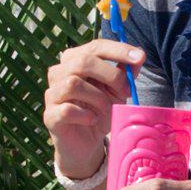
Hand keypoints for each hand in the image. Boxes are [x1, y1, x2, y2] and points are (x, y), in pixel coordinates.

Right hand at [44, 38, 136, 184]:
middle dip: (111, 74)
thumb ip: (125, 73)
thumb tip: (139, 56)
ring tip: (107, 109)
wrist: (87, 143)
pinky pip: (66, 110)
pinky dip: (85, 115)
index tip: (140, 57)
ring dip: (98, 97)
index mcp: (74, 60)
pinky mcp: (50, 116)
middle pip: (83, 62)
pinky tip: (92, 119)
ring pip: (73, 84)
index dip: (118, 50)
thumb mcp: (117, 91)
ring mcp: (52, 94)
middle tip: (127, 90)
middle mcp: (59, 73)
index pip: (95, 46)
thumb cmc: (100, 111)